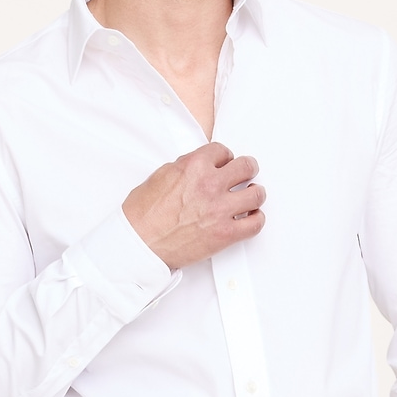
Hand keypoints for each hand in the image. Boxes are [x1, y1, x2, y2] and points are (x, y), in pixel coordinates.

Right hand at [123, 143, 264, 268]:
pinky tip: (251, 218)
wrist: (139, 244)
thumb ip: (185, 168)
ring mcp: (220, 210)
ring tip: (251, 196)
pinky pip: (255, 223)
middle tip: (247, 174)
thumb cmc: (143, 215)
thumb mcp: (160, 176)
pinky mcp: (225, 234)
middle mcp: (210, 184)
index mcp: (193, 166)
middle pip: (246, 167)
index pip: (222, 151)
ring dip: (255, 194)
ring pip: (256, 194)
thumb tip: (199, 168)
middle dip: (247, 169)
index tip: (226, 164)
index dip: (225, 158)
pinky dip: (256, 219)